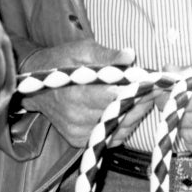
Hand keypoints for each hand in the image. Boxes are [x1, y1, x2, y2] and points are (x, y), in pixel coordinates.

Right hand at [19, 40, 156, 147]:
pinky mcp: (80, 141)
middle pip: (119, 114)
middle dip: (140, 101)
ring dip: (135, 113)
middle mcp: (77, 118)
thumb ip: (106, 55)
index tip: (151, 82)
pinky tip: (130, 110)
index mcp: (76, 94)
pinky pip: (110, 136)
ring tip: (147, 98)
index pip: (114, 97)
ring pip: (118, 127)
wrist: (36, 87)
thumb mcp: (81, 50)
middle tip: (155, 90)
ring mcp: (78, 133)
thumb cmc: (60, 62)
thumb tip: (130, 56)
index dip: (135, 90)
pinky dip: (124, 124)